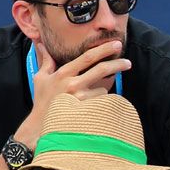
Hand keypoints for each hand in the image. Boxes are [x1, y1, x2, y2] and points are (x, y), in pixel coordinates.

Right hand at [15, 42, 130, 147]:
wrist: (42, 125)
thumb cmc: (42, 101)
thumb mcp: (41, 79)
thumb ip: (46, 61)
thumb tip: (41, 45)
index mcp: (63, 73)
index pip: (87, 57)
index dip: (104, 49)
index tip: (116, 44)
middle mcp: (73, 84)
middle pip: (101, 69)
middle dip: (118, 64)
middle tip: (128, 62)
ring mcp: (81, 98)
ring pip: (103, 89)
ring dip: (102, 91)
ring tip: (91, 98)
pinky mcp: (87, 111)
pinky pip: (101, 103)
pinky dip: (100, 103)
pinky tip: (93, 107)